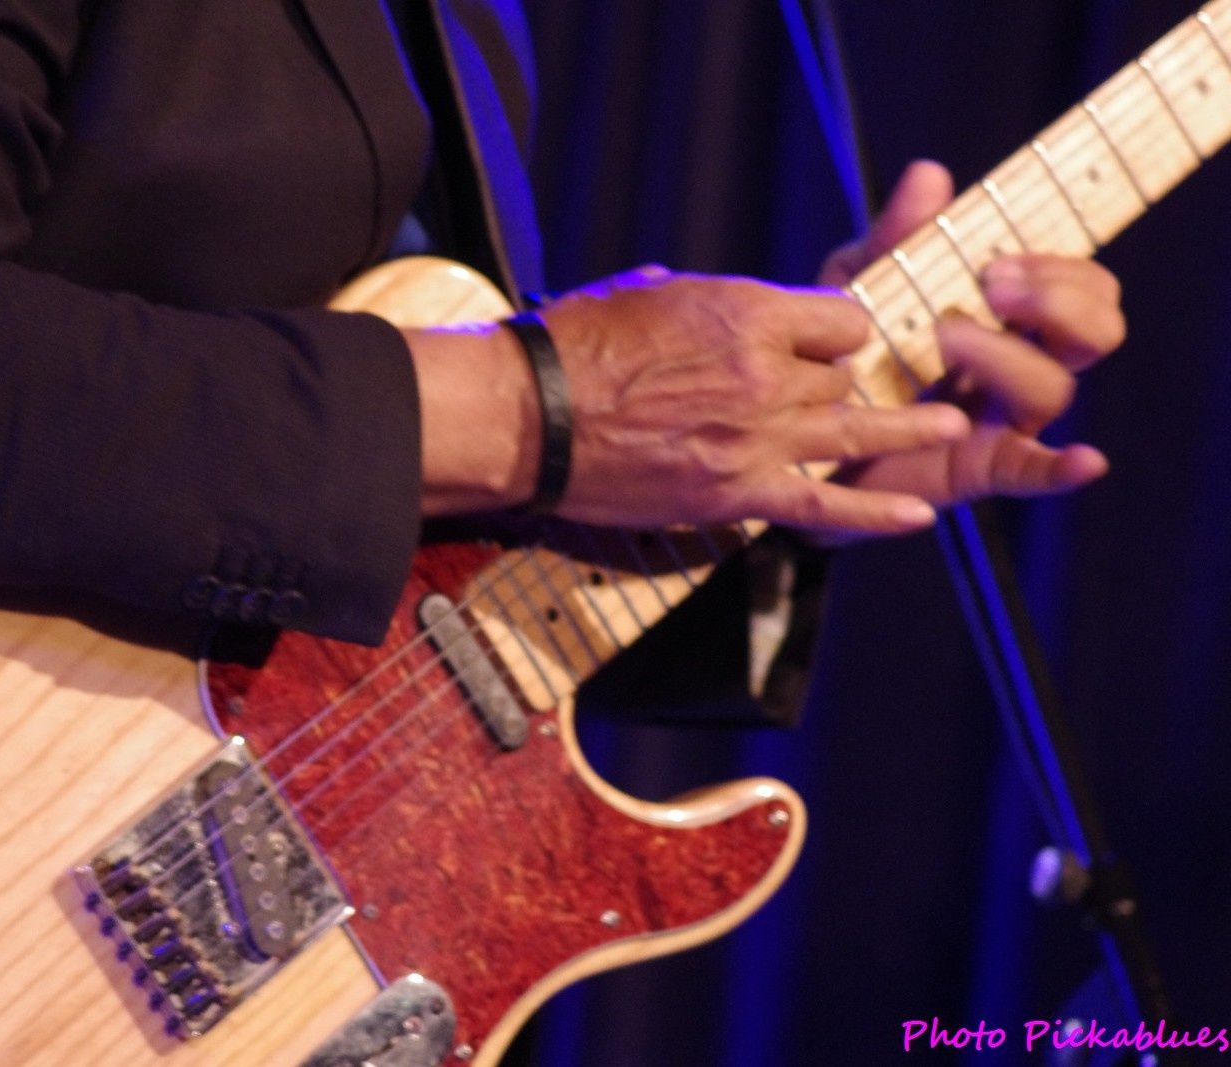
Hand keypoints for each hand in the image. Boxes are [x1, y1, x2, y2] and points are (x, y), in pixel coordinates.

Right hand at [411, 266, 969, 535]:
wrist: (528, 417)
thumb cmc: (574, 345)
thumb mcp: (650, 293)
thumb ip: (709, 304)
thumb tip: (725, 312)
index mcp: (744, 310)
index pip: (839, 319)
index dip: (838, 330)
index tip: (830, 339)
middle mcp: (764, 372)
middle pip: (842, 377)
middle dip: (842, 381)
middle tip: (836, 389)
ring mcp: (754, 438)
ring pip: (852, 429)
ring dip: (903, 426)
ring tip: (949, 422)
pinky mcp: (734, 494)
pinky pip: (823, 506)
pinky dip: (875, 512)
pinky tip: (919, 513)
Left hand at [814, 160, 1122, 539]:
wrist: (797, 422)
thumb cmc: (842, 343)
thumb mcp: (861, 280)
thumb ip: (897, 234)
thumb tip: (930, 174)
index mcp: (1008, 314)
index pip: (1080, 282)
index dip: (1063, 266)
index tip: (1001, 253)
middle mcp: (1020, 362)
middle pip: (1092, 330)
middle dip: (1054, 300)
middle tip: (988, 285)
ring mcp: (1005, 417)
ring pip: (1054, 387)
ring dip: (1009, 356)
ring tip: (945, 338)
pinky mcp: (979, 466)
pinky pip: (1036, 472)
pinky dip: (1064, 467)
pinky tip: (1082, 460)